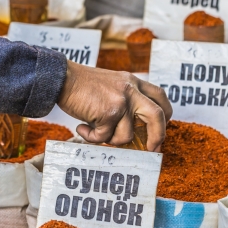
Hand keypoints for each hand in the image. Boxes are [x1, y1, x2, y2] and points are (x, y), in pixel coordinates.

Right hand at [57, 61, 172, 151]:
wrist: (62, 78)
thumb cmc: (83, 86)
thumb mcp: (112, 86)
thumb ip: (126, 101)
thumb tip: (135, 131)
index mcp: (134, 82)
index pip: (160, 98)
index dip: (165, 117)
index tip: (159, 131)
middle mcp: (131, 90)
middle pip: (157, 116)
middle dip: (158, 136)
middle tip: (152, 149)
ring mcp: (120, 102)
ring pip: (126, 136)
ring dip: (109, 139)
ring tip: (94, 130)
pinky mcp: (108, 113)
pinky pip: (104, 138)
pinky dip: (91, 137)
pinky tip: (82, 128)